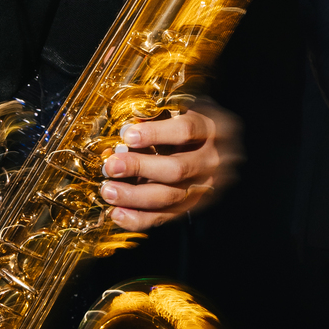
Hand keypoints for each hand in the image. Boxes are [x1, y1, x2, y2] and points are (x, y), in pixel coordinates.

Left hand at [99, 103, 242, 228]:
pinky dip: (139, 218)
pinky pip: (166, 217)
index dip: (156, 134)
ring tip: (108, 191)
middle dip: (139, 168)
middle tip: (111, 166)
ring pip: (170, 197)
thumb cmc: (192, 124)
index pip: (186, 131)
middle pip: (177, 169)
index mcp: (212, 130)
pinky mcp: (194, 206)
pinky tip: (118, 213)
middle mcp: (213, 161)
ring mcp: (205, 187)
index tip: (128, 135)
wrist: (219, 149)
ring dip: (134, 196)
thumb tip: (126, 127)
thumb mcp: (183, 110)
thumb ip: (159, 116)